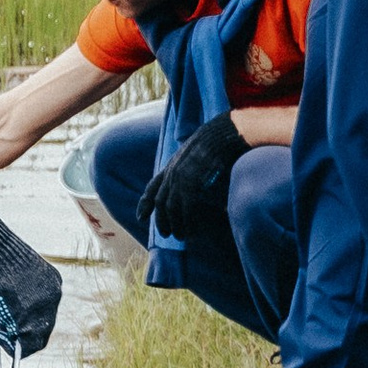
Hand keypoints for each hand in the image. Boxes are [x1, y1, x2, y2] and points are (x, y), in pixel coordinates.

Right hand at [0, 215, 63, 356]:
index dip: (31, 327)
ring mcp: (39, 305)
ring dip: (16, 341)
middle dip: (24, 337)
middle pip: (43, 329)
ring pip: (32, 336)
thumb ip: (24, 298)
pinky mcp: (25, 313)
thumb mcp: (19, 279)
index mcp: (52, 284)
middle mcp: (52, 295)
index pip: (47, 316)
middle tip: (7, 339)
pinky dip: (9, 342)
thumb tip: (18, 322)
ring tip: (1, 337)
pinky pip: (19, 337)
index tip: (18, 332)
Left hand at [137, 113, 249, 239]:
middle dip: (161, 219)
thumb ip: (194, 166)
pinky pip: (185, 206)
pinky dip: (188, 220)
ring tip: (180, 236)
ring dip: (174, 224)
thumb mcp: (199, 152)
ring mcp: (181, 175)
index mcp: (174, 163)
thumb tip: (199, 180)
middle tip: (166, 234)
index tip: (140, 218)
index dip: (145, 203)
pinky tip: (191, 229)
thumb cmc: (219, 141)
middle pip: (160, 200)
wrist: (227, 131)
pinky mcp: (192, 181)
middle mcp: (173, 170)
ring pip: (170, 207)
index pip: (153, 186)